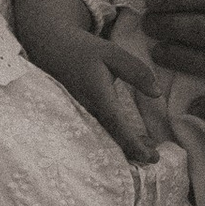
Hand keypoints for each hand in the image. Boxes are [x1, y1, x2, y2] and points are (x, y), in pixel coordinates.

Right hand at [36, 25, 165, 165]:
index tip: (153, 158)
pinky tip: (123, 133)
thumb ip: (136, 72)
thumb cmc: (82, 49)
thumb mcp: (113, 53)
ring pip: (102, 137)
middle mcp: (86, 111)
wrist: (47, 47)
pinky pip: (93, 131)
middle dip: (133, 151)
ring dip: (123, 144)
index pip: (119, 128)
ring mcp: (77, 115)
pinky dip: (111, 136)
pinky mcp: (73, 114)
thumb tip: (157, 93)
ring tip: (146, 143)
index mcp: (98, 97)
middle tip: (153, 156)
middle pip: (111, 140)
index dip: (136, 145)